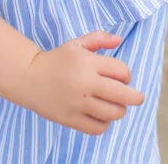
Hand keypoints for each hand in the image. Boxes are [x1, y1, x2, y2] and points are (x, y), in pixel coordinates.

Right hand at [18, 30, 143, 134]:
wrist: (28, 77)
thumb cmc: (57, 59)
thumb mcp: (77, 44)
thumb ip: (99, 39)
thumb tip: (119, 40)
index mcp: (88, 63)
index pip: (121, 71)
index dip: (127, 75)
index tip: (123, 77)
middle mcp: (85, 83)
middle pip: (121, 95)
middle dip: (135, 97)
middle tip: (138, 98)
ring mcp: (77, 103)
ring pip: (111, 113)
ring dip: (120, 111)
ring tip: (118, 107)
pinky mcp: (70, 119)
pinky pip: (96, 128)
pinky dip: (104, 124)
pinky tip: (102, 117)